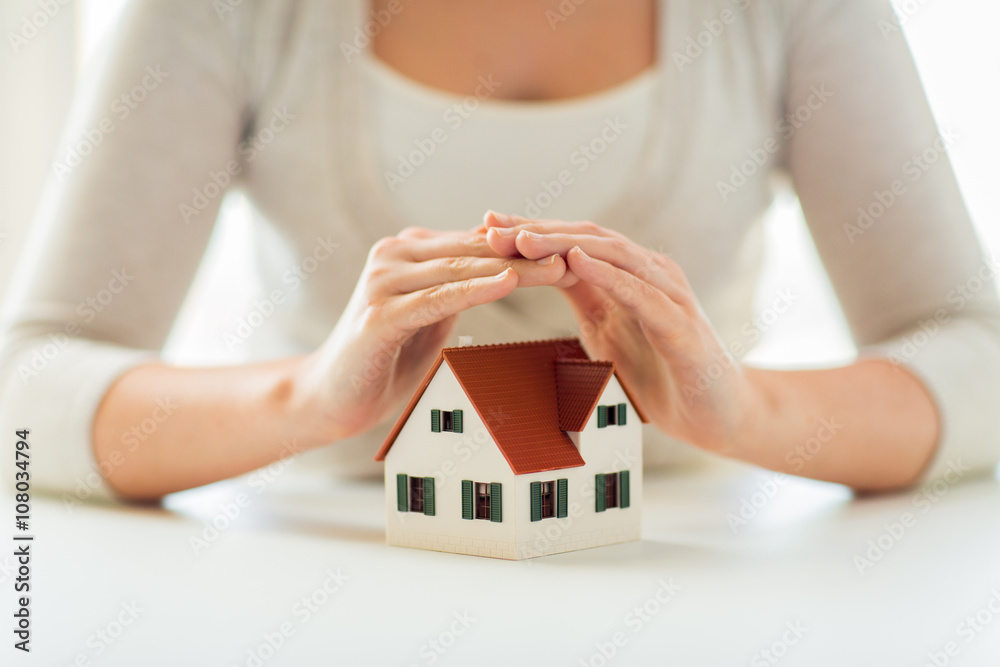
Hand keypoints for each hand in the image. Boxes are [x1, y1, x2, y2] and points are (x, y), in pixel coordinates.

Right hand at [291, 226, 566, 441]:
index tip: (571, 251)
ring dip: (515, 269)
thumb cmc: (386, 360)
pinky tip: (508, 284)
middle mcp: (393, 256)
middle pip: (475, 251)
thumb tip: (506, 269)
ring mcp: (382, 282)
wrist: (330, 398)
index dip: (525, 246)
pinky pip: (437, 299)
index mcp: (408, 252)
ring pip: (461, 269)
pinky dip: (474, 290)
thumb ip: (458, 288)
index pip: (478, 243)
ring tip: (559, 268)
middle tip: (578, 256)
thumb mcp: (430, 316)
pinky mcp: (379, 315)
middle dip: (529, 253)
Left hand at [483, 212, 760, 453]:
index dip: (531, 232)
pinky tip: (578, 262)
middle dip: (537, 232)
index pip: (573, 243)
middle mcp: (650, 274)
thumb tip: (537, 273)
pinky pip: (642, 294)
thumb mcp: (607, 330)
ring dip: (564, 245)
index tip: (486, 226)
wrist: (717, 415)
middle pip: (588, 240)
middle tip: (490, 228)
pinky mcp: (682, 326)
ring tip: (522, 238)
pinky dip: (609, 275)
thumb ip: (582, 297)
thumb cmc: (661, 371)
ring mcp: (669, 296)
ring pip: (613, 257)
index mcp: (628, 275)